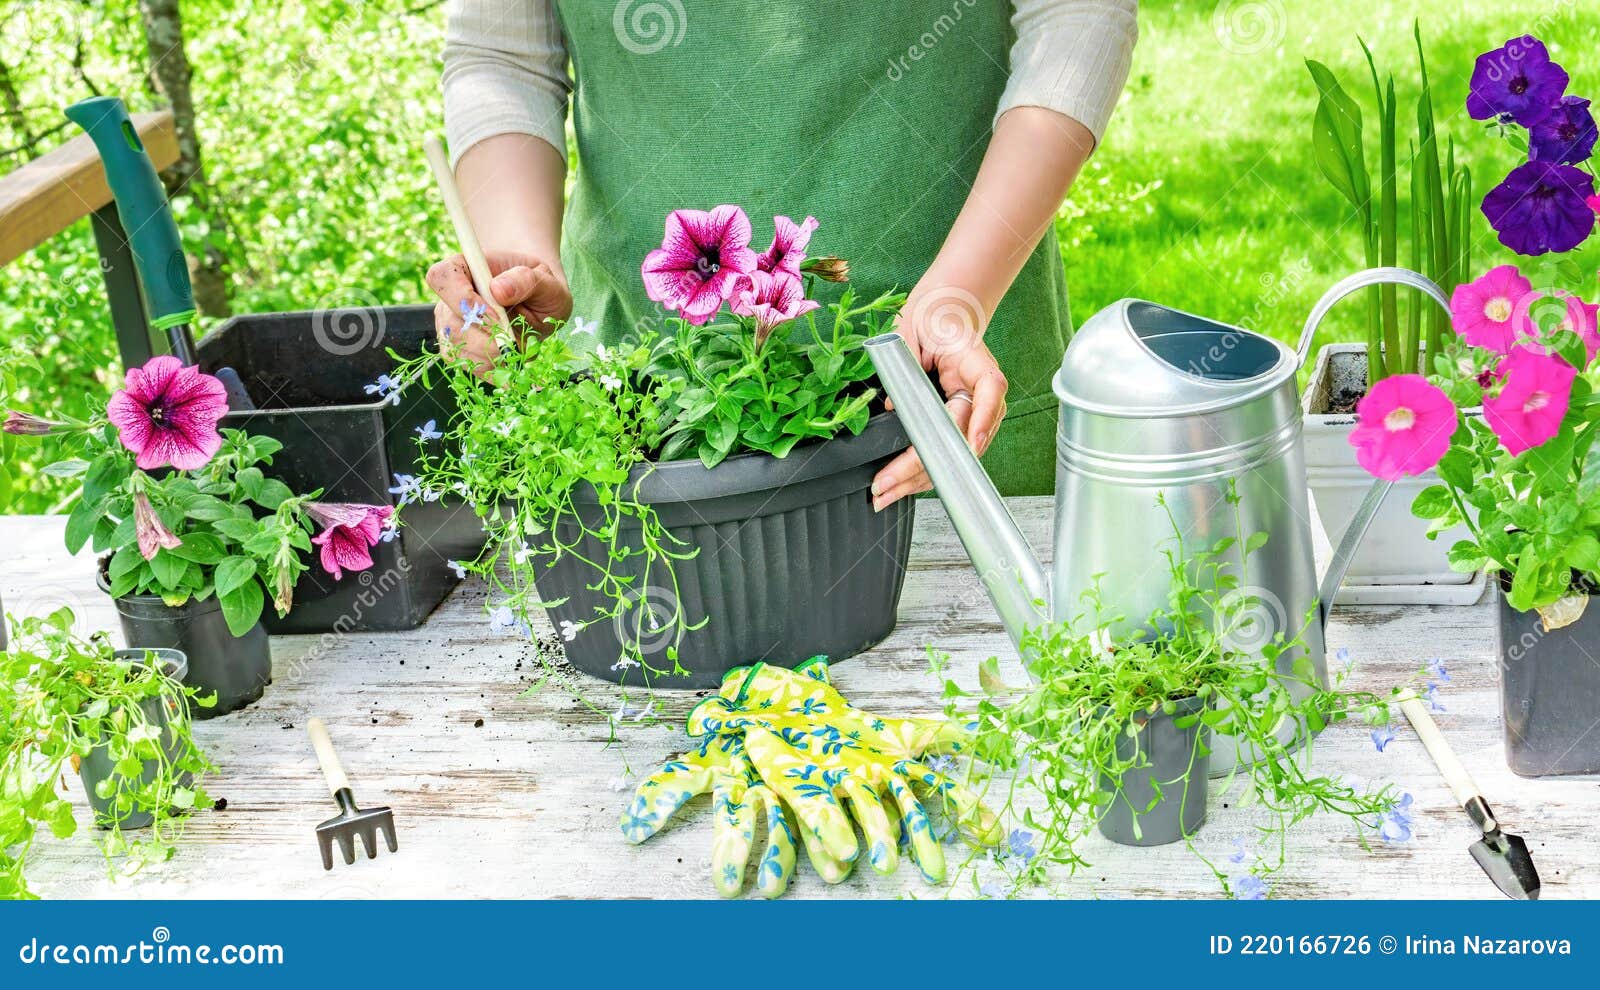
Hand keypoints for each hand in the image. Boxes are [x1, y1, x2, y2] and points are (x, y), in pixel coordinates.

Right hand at [425, 250, 571, 373]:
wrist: (539, 305)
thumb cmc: (540, 288)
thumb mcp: (545, 280)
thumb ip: (526, 280)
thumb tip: (498, 290)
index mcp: (465, 268)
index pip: (442, 277)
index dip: (465, 300)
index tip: (496, 315)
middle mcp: (450, 297)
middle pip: (450, 323)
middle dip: (486, 339)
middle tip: (514, 342)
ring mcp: (450, 325)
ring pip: (455, 349)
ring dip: (491, 356)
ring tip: (516, 349)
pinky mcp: (457, 349)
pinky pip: (465, 365)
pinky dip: (492, 369)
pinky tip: (510, 360)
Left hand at [871, 283, 1007, 509]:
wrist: (941, 314)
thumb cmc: (929, 319)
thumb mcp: (910, 330)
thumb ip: (903, 364)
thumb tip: (893, 407)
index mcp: (976, 361)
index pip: (989, 390)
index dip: (981, 420)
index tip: (970, 443)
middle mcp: (980, 392)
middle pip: (963, 435)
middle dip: (927, 465)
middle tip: (889, 482)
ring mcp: (972, 411)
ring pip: (954, 453)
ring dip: (920, 477)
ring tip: (886, 492)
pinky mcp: (958, 422)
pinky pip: (946, 452)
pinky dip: (923, 470)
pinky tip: (899, 484)